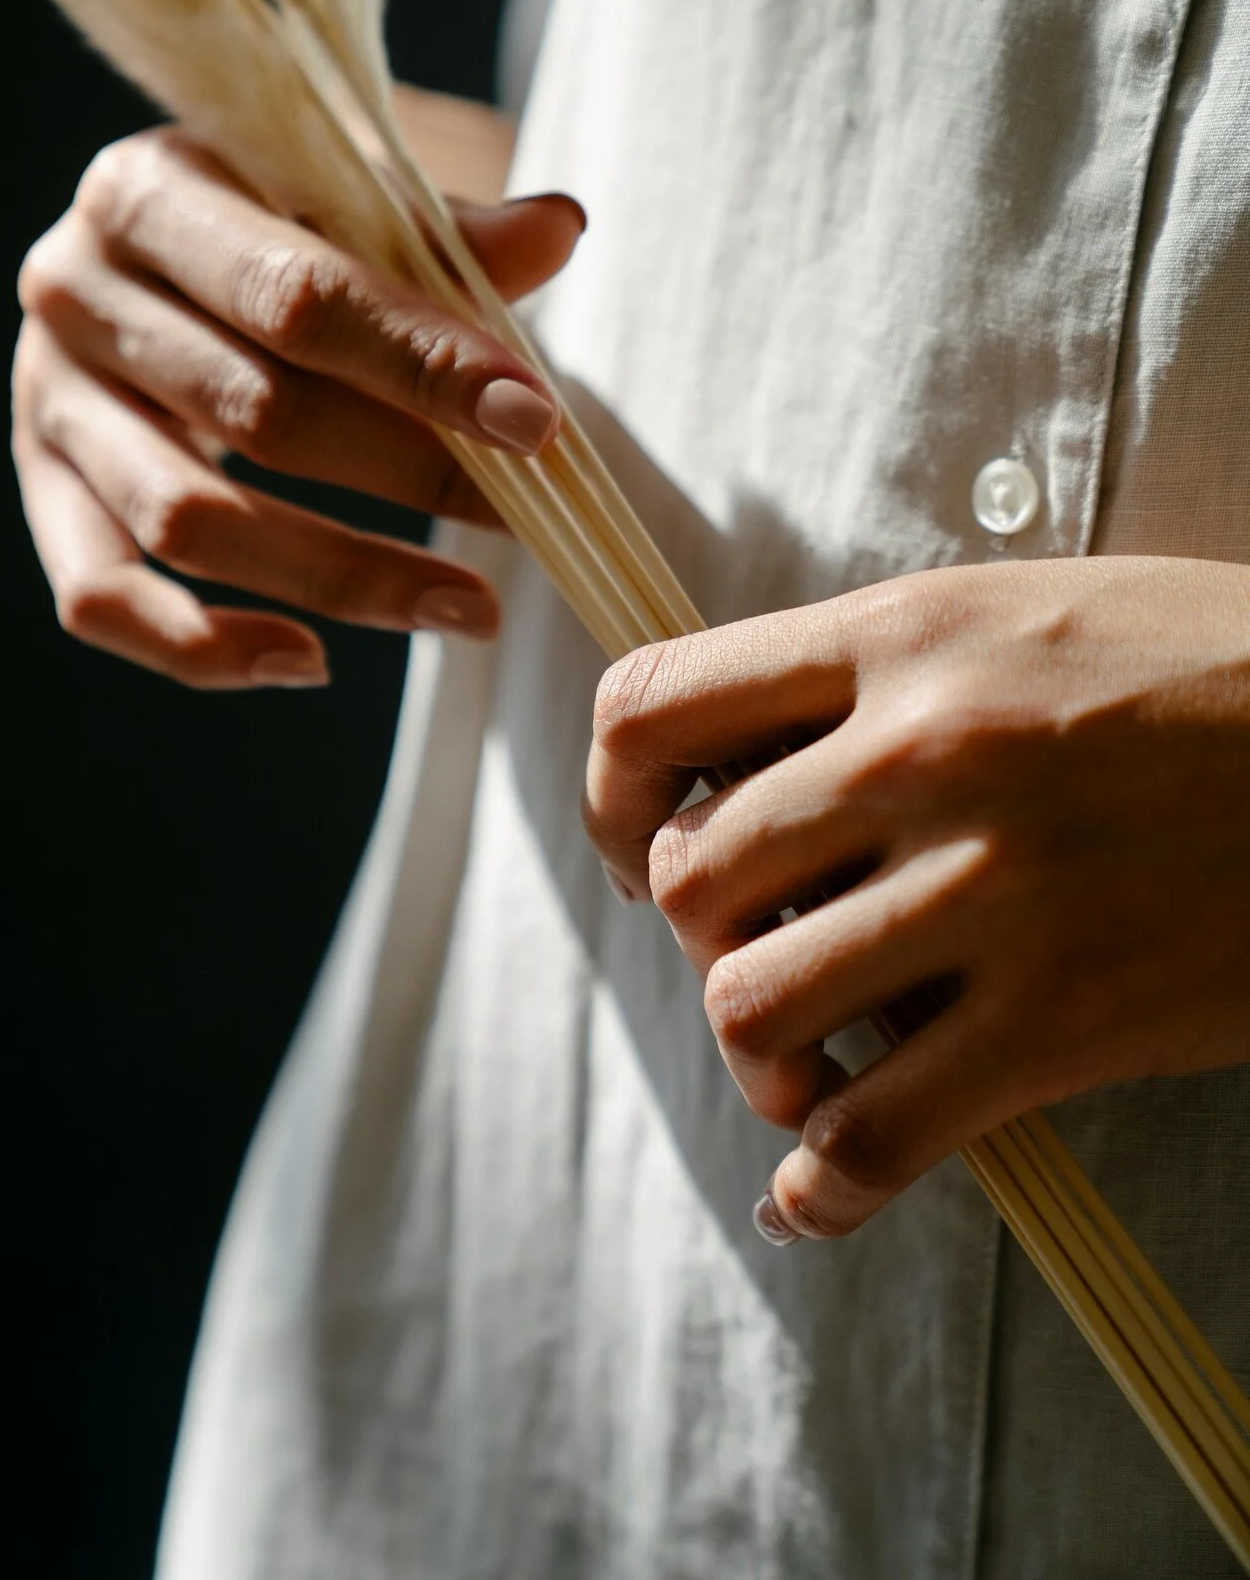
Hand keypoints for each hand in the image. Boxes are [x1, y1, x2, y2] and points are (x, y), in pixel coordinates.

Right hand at [13, 121, 583, 687]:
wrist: (161, 241)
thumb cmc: (272, 214)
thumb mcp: (346, 194)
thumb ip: (443, 228)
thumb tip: (557, 228)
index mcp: (149, 189)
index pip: (296, 294)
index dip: (422, 363)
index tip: (537, 423)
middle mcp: (73, 290)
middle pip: (255, 412)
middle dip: (411, 473)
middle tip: (531, 520)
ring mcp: (45, 399)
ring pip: (185, 521)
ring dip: (340, 578)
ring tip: (468, 609)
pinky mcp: (40, 489)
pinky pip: (99, 596)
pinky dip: (202, 646)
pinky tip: (312, 661)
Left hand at [584, 557, 1249, 1239]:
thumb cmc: (1209, 671)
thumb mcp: (1024, 612)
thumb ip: (875, 671)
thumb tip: (740, 754)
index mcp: (901, 636)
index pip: (653, 704)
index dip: (615, 793)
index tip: (645, 843)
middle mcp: (922, 753)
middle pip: (690, 876)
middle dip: (698, 933)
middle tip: (757, 950)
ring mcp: (993, 889)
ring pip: (754, 1008)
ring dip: (759, 1058)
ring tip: (809, 1063)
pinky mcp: (1069, 1018)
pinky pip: (873, 1135)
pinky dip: (819, 1186)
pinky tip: (818, 1192)